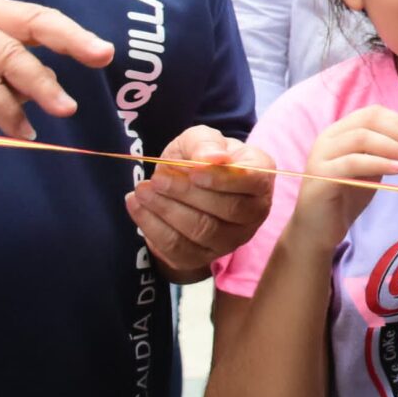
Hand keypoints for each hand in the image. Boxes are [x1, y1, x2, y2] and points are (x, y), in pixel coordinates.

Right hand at [0, 0, 114, 140]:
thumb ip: (4, 78)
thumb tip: (47, 94)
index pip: (36, 16)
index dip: (72, 33)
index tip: (104, 51)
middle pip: (30, 25)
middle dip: (71, 42)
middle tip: (102, 59)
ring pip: (9, 57)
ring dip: (41, 86)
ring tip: (64, 111)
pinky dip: (6, 111)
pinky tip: (21, 130)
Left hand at [129, 125, 273, 275]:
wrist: (184, 183)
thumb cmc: (199, 158)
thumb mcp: (200, 139)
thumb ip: (204, 143)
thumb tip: (213, 158)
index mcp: (260, 177)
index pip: (253, 181)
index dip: (223, 179)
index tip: (192, 170)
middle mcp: (254, 212)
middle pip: (228, 209)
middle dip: (187, 194)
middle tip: (157, 179)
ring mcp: (232, 239)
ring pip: (203, 232)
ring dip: (167, 210)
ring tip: (142, 191)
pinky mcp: (204, 258)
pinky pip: (180, 249)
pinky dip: (153, 228)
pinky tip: (137, 207)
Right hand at [293, 106, 397, 245]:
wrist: (320, 230)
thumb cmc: (346, 196)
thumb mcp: (373, 167)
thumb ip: (388, 143)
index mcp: (338, 132)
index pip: (371, 113)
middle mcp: (327, 139)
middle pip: (368, 122)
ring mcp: (321, 156)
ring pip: (361, 139)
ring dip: (394, 147)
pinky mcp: (321, 176)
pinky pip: (353, 163)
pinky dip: (380, 163)